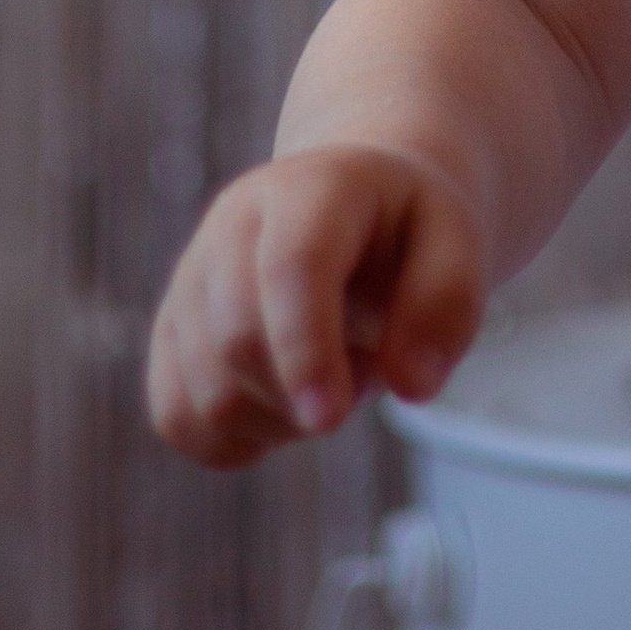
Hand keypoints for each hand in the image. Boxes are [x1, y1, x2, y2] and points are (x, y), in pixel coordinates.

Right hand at [146, 145, 484, 469]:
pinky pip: (176, 416)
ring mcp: (191, 277)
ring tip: (330, 377)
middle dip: (305, 394)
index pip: (290, 267)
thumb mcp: (458, 244)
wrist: (358, 211)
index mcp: (311, 188)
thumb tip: (412, 386)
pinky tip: (283, 409)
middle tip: (365, 375)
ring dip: (280, 420)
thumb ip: (448, 307)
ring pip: (205, 391)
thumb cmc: (408, 234)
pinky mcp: (172, 331)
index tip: (332, 419)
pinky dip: (234, 441)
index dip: (305, 348)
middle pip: (238, 339)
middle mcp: (233, 224)